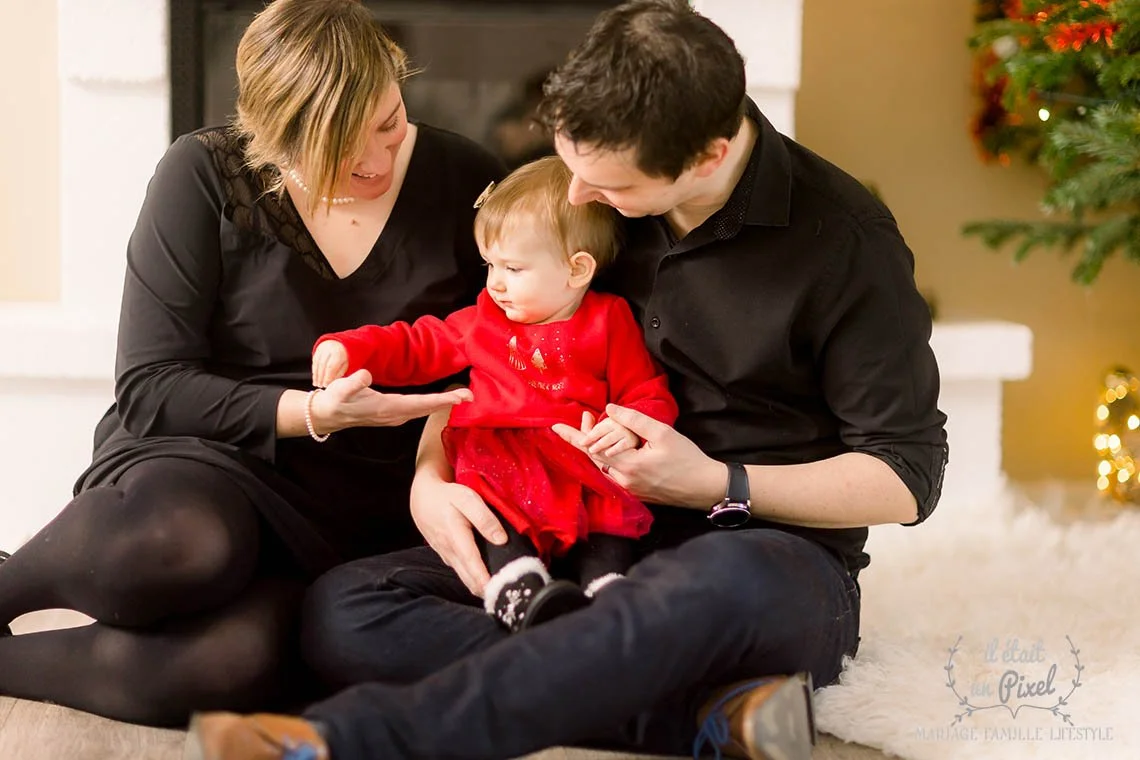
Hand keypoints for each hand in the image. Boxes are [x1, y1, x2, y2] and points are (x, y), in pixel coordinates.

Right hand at [310, 369, 473, 432]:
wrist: (327, 416)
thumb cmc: (335, 401)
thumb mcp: (340, 390)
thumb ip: (353, 383)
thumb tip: (365, 376)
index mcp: (388, 408)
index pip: (422, 404)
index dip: (443, 401)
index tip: (462, 397)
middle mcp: (395, 415)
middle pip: (428, 409)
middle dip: (450, 403)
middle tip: (470, 395)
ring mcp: (394, 417)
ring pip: (424, 411)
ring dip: (442, 404)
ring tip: (461, 397)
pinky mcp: (392, 415)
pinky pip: (417, 410)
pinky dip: (431, 405)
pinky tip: (439, 400)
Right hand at [312, 340, 349, 388]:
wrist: (340, 343)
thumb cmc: (345, 357)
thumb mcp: (346, 364)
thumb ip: (340, 372)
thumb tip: (332, 382)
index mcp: (338, 353)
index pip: (331, 367)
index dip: (327, 377)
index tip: (326, 385)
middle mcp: (329, 349)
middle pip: (323, 365)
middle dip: (321, 377)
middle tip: (320, 386)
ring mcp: (323, 348)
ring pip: (317, 363)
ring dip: (316, 375)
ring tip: (316, 384)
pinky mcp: (318, 349)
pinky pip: (315, 361)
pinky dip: (314, 370)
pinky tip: (315, 377)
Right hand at [410, 474, 506, 595]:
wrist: (422, 498)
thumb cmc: (447, 496)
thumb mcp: (467, 498)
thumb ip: (484, 518)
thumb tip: (501, 539)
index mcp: (456, 537)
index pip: (472, 564)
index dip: (484, 580)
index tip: (497, 592)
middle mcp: (450, 552)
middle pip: (469, 578)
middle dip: (485, 590)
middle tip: (505, 597)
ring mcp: (447, 556)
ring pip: (465, 578)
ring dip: (480, 588)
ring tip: (499, 594)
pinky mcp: (447, 557)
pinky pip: (461, 573)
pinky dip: (473, 580)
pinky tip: (486, 582)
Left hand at [553, 404, 723, 507]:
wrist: (705, 487)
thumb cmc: (688, 458)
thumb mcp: (663, 433)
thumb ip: (634, 420)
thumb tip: (609, 409)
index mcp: (628, 466)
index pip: (592, 449)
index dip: (574, 436)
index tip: (555, 427)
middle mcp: (624, 481)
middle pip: (594, 458)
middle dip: (584, 438)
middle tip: (581, 418)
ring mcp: (629, 490)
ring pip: (604, 467)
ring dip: (595, 448)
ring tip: (591, 428)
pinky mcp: (637, 493)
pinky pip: (614, 474)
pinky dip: (607, 459)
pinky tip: (609, 447)